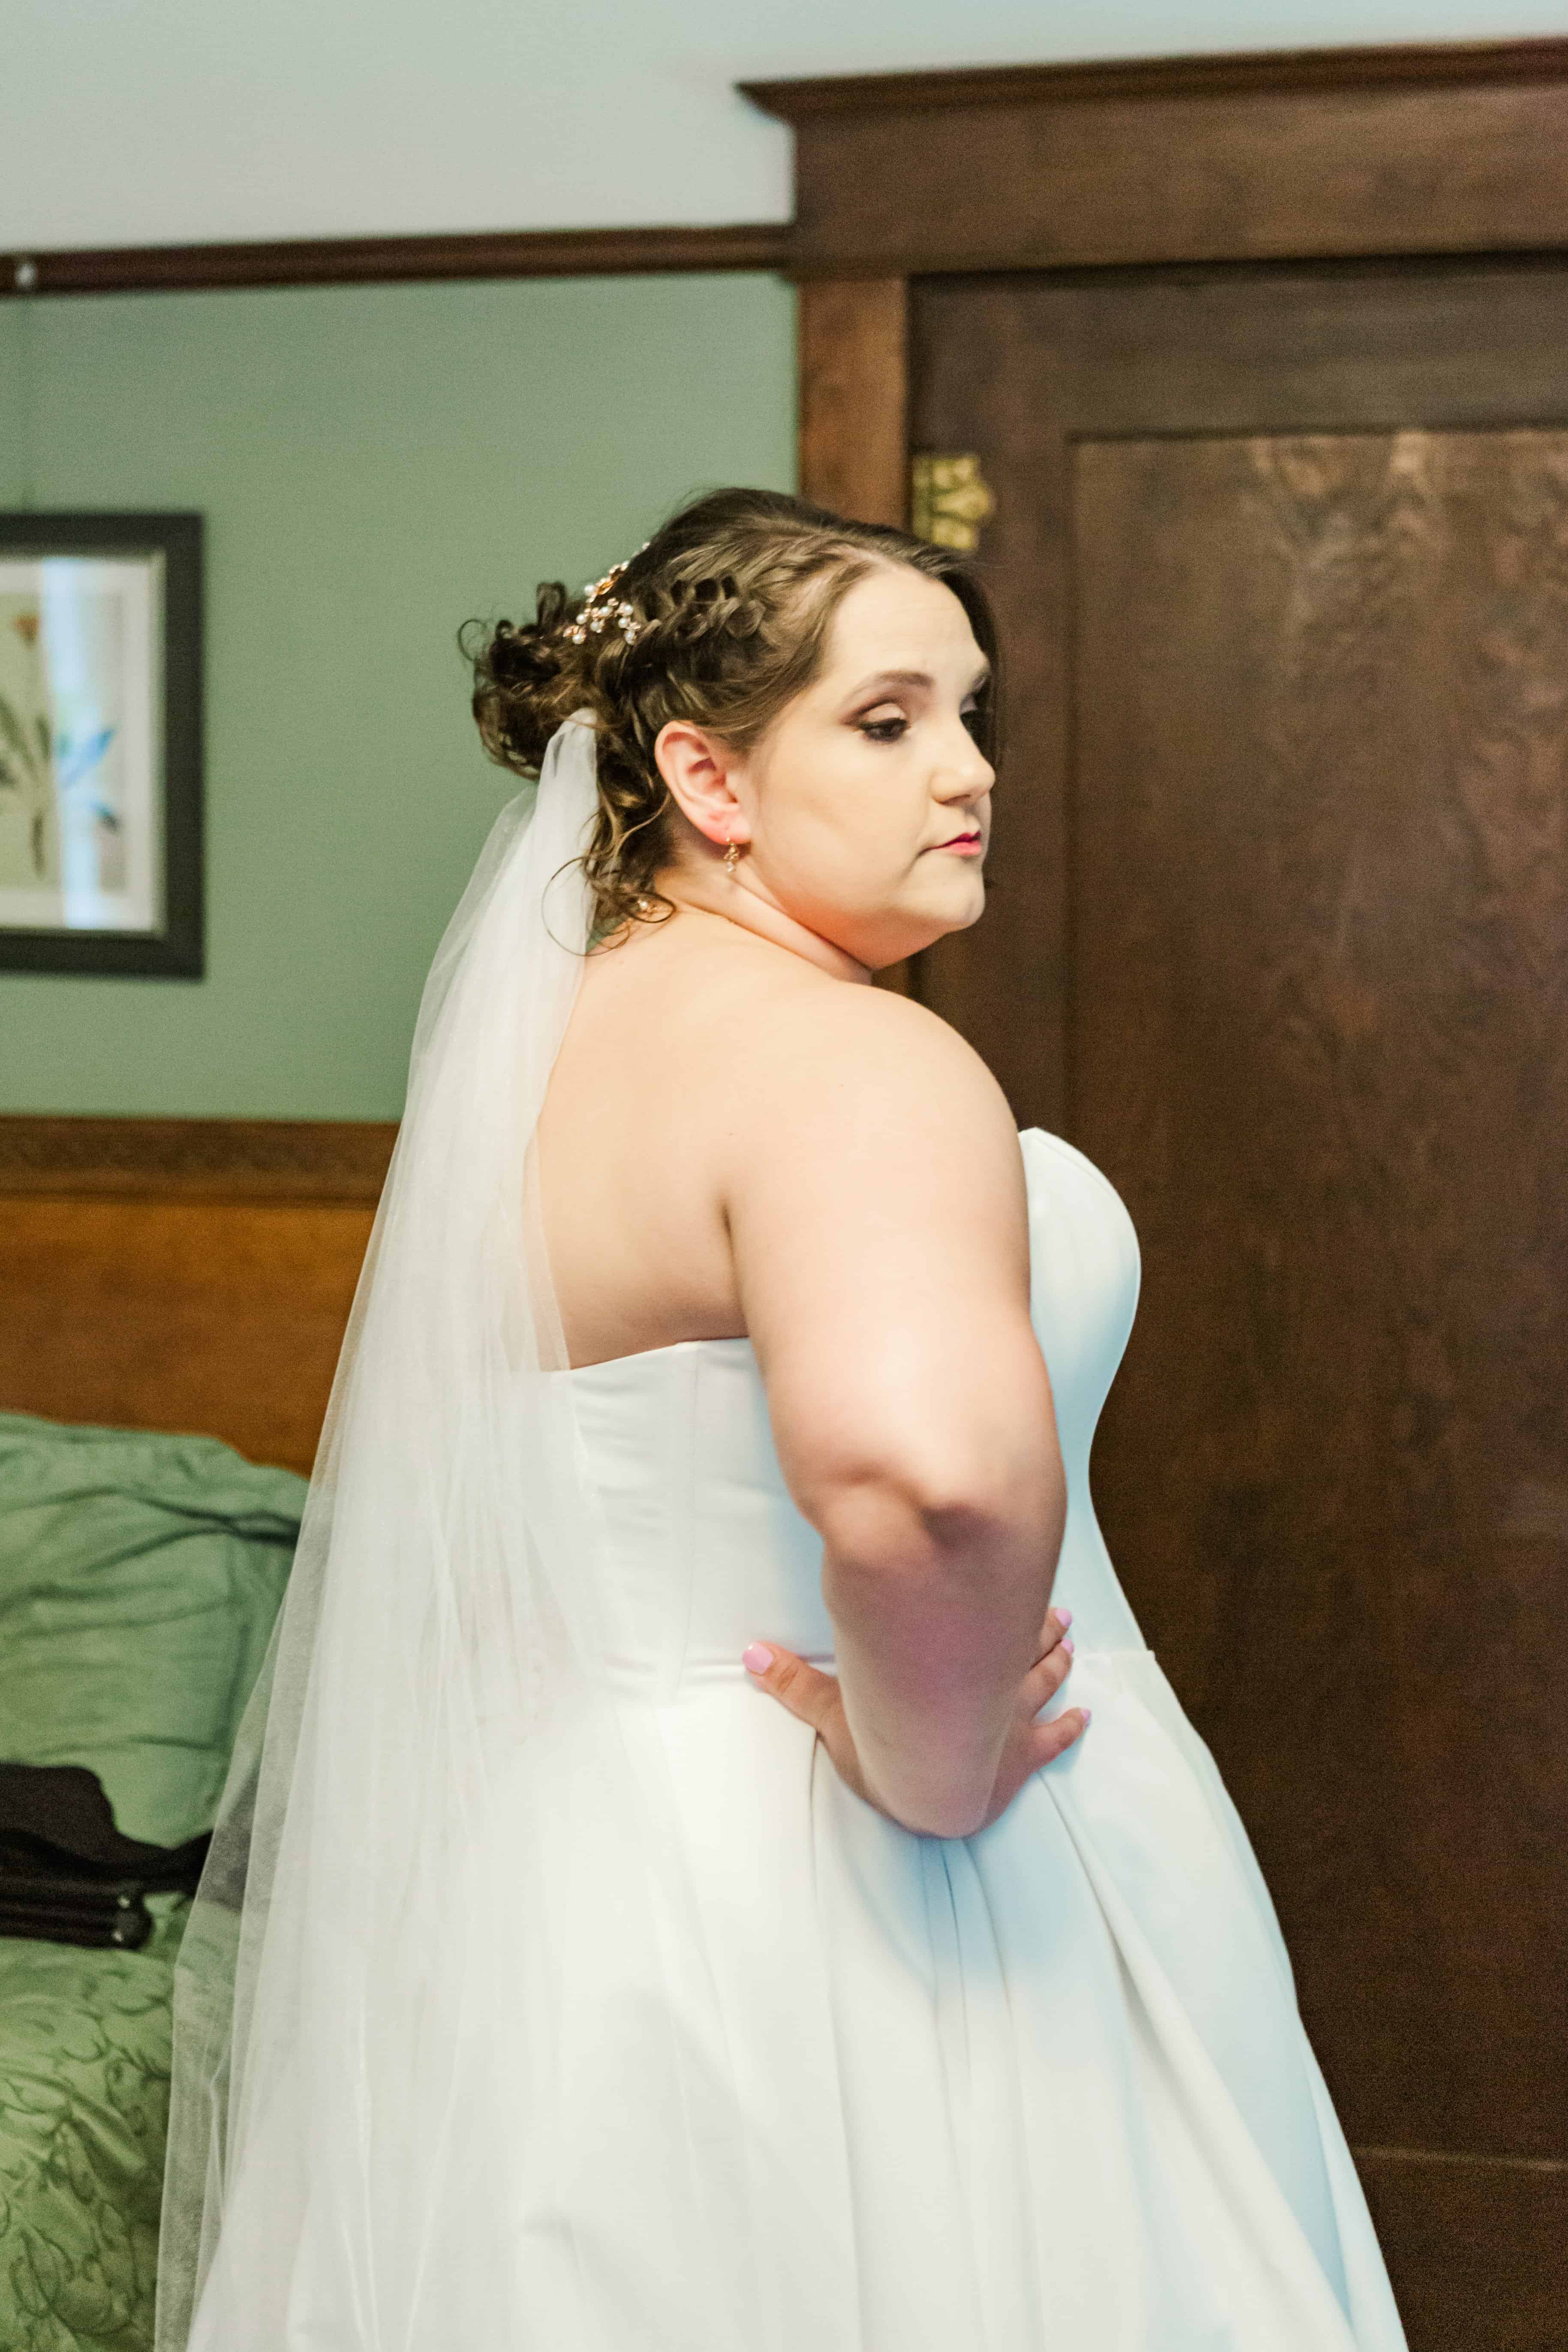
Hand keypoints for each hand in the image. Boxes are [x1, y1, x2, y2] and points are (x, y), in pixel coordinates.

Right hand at [741, 1608, 1088, 1835]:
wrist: (927, 1783)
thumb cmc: (887, 1741)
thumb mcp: (833, 1710)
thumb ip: (794, 1682)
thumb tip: (749, 1653)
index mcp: (948, 1670)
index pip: (980, 1631)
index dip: (1004, 1613)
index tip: (1022, 1595)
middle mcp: (987, 1685)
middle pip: (1023, 1649)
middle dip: (1043, 1630)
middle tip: (1063, 1614)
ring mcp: (1011, 1721)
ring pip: (1044, 1680)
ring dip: (1059, 1660)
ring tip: (1071, 1641)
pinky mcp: (1024, 1758)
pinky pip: (1055, 1738)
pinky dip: (1071, 1728)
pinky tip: (1086, 1719)